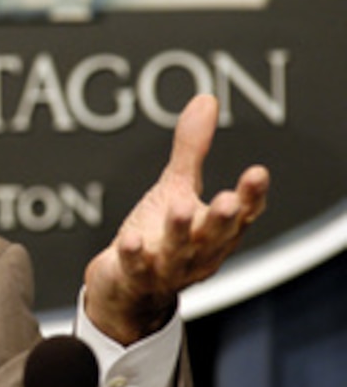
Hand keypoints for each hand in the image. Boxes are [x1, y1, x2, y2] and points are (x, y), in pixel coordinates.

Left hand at [83, 94, 269, 344]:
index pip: (242, 213)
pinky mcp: (137, 277)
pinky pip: (137, 267)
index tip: (257, 174)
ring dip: (179, 231)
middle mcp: (199, 250)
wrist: (128, 287)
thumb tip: (206, 99)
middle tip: (227, 199)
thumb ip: (192, 149)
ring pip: (178, 250)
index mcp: (216, 229)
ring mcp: (169, 267)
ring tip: (178, 208)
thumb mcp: (177, 186)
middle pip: (215, 234)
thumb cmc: (160, 233)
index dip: (252, 196)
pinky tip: (130, 240)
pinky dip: (134, 255)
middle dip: (222, 217)